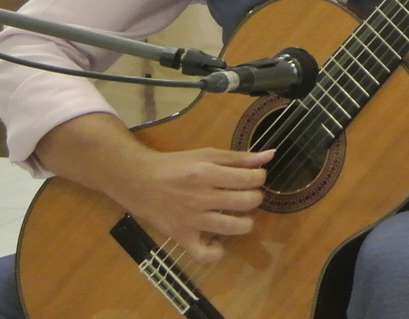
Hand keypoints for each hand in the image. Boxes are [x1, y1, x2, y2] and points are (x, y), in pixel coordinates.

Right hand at [109, 146, 272, 266]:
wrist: (139, 181)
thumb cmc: (176, 165)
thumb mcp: (207, 154)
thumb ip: (239, 158)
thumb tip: (270, 156)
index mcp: (208, 172)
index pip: (249, 178)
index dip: (260, 178)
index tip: (254, 178)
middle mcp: (201, 197)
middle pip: (246, 202)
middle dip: (256, 197)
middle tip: (247, 195)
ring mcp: (191, 219)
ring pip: (232, 227)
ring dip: (245, 223)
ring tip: (241, 216)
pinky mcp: (181, 236)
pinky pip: (203, 254)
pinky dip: (215, 253)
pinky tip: (219, 243)